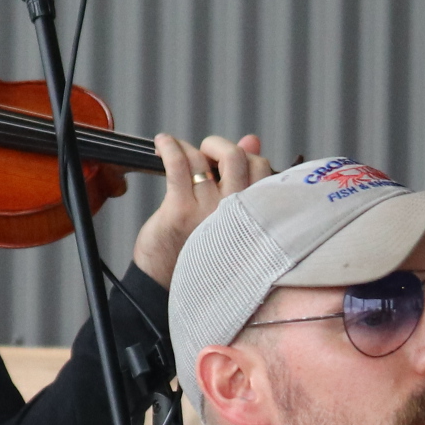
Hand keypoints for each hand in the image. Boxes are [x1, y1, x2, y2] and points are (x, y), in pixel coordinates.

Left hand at [130, 132, 271, 286]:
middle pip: (237, 157)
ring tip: (176, 149)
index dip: (243, 156)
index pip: (262, 167)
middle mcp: (237, 213)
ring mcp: (209, 212)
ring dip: (189, 147)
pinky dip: (169, 147)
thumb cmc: (201, 249)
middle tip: (204, 154)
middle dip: (219, 146)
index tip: (223, 163)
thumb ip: (245, 177)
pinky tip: (162, 143)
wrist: (168, 284)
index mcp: (255, 215)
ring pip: (204, 159)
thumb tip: (252, 139)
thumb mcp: (230, 214)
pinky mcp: (180, 211)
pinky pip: (178, 165)